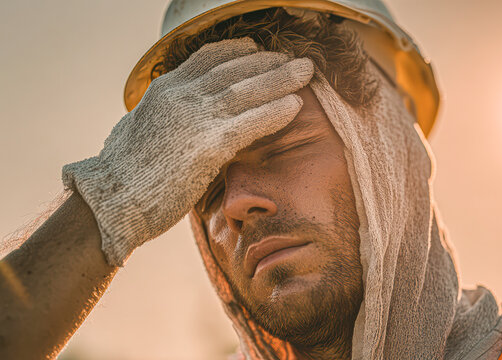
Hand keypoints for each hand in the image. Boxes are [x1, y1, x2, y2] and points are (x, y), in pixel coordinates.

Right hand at [62, 37, 313, 265]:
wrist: (109, 201)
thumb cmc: (124, 175)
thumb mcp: (141, 129)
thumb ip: (164, 116)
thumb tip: (177, 118)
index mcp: (164, 91)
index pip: (207, 58)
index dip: (237, 51)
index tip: (257, 50)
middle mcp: (180, 97)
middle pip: (233, 69)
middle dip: (267, 62)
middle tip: (295, 60)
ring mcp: (194, 119)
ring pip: (246, 91)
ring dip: (280, 79)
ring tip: (306, 71)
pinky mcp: (206, 147)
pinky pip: (249, 123)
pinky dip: (274, 112)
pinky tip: (295, 105)